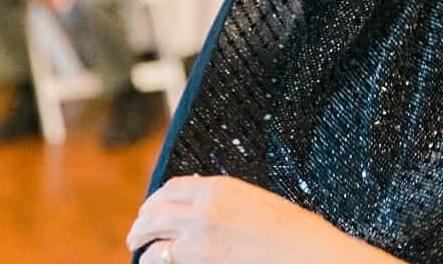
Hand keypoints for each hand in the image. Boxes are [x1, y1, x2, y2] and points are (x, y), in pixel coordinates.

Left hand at [128, 176, 364, 263]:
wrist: (305, 252)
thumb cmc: (289, 230)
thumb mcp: (253, 201)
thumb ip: (223, 201)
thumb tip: (198, 204)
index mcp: (220, 187)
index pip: (173, 187)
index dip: (158, 197)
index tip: (153, 206)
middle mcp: (204, 207)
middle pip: (156, 210)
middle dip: (142, 221)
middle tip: (136, 231)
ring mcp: (200, 236)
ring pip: (154, 235)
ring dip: (142, 241)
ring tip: (137, 247)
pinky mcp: (202, 260)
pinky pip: (165, 259)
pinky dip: (154, 260)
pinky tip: (153, 262)